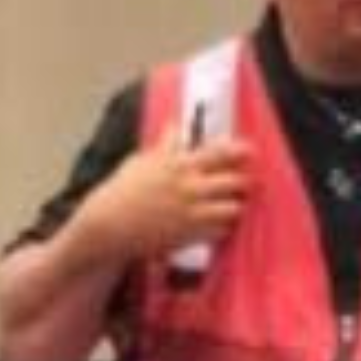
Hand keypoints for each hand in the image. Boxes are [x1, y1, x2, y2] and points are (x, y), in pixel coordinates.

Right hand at [87, 134, 254, 262]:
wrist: (110, 225)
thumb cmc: (123, 191)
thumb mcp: (143, 161)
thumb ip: (165, 144)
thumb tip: (174, 126)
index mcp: (180, 165)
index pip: (220, 153)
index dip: (240, 151)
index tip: (250, 151)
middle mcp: (191, 188)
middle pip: (236, 181)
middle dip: (245, 181)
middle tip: (245, 181)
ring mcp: (193, 212)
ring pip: (234, 207)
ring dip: (237, 204)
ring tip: (234, 203)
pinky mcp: (192, 235)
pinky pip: (222, 230)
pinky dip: (224, 226)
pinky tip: (218, 223)